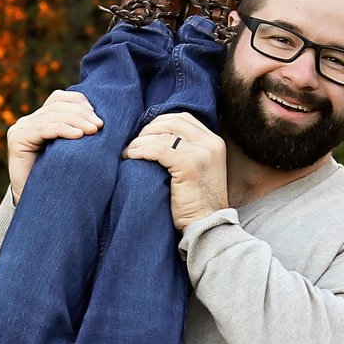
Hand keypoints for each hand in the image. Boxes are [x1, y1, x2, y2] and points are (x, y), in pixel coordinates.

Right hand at [6, 90, 102, 197]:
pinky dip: (63, 130)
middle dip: (81, 113)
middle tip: (100, 125)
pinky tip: (78, 135)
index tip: (98, 114)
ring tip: (94, 130)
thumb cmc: (59, 178)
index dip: (79, 101)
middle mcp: (28, 121)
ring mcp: (20, 128)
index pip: (58, 98)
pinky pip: (44, 129)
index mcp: (40, 119)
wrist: (37, 203)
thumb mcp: (71, 151)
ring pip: (52, 116)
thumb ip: (77, 132)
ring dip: (77, 121)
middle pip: (57, 106)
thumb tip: (102, 119)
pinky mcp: (16, 139)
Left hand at [123, 112, 227, 229]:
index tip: (145, 135)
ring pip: (162, 135)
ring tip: (129, 152)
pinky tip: (131, 157)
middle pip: (172, 121)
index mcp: (214, 141)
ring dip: (140, 141)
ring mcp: (201, 153)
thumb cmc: (197, 202)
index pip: (182, 118)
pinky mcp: (189, 165)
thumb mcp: (198, 169)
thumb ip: (186, 150)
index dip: (159, 123)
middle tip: (134, 143)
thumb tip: (156, 136)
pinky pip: (157, 149)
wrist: (208, 225)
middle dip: (148, 129)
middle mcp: (210, 143)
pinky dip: (140, 150)